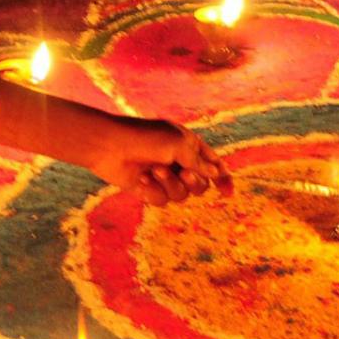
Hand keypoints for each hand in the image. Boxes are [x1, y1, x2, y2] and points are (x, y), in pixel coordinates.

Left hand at [86, 119, 231, 205]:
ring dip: (170, 184)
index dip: (222, 178)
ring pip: (181, 195)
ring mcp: (163, 177)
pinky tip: (140, 178)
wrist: (110, 146)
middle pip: (200, 185)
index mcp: (188, 145)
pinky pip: (162, 200)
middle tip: (184, 173)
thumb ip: (198, 161)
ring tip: (154, 170)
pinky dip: (153, 190)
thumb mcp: (178, 144)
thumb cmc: (145, 138)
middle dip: (194, 182)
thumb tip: (215, 173)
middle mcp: (178, 162)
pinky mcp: (148, 189)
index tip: (228, 193)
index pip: (212, 164)